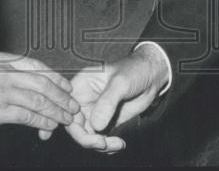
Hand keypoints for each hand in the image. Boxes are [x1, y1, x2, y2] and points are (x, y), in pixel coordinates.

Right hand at [0, 52, 78, 132]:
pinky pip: (27, 116)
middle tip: (73, 105)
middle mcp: (8, 73)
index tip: (67, 87)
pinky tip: (50, 125)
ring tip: (66, 118)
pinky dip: (42, 121)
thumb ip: (8, 68)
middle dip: (62, 96)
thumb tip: (29, 77)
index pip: (39, 66)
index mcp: (6, 59)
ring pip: (39, 100)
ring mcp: (4, 91)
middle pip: (44, 84)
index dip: (57, 78)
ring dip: (56, 110)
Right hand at [40, 45, 169, 152]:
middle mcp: (84, 101)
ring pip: (87, 136)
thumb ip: (108, 102)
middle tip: (104, 144)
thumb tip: (96, 126)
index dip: (73, 125)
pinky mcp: (105, 122)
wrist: (151, 76)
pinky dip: (107, 147)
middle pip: (75, 127)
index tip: (91, 134)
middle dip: (88, 140)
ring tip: (118, 144)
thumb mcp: (121, 82)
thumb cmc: (133, 71)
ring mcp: (94, 113)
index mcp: (81, 86)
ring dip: (99, 145)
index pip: (67, 109)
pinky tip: (119, 144)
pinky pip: (100, 139)